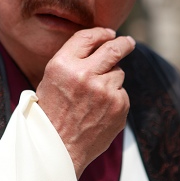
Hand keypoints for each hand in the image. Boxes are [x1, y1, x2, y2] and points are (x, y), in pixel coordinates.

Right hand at [36, 28, 134, 177]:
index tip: (109, 34)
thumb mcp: (52, 78)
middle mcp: (84, 74)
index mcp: (63, 64)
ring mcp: (104, 91)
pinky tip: (100, 110)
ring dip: (111, 78)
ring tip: (95, 96)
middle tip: (128, 42)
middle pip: (113, 48)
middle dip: (123, 43)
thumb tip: (104, 42)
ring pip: (118, 73)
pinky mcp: (119, 106)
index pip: (88, 37)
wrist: (57, 147)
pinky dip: (114, 98)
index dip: (101, 33)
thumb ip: (74, 59)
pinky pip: (122, 93)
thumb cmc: (52, 110)